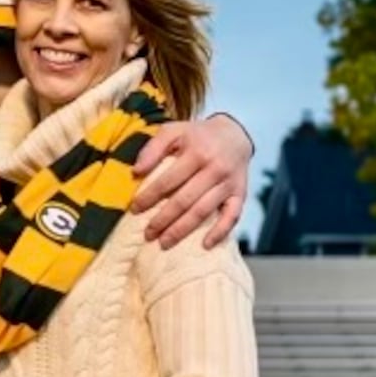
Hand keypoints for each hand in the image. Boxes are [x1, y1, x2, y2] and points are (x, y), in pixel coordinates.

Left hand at [131, 113, 251, 248]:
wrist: (235, 134)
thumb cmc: (197, 136)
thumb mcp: (174, 131)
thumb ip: (154, 147)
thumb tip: (136, 171)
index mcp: (197, 153)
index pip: (168, 180)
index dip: (150, 197)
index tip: (135, 209)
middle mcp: (214, 169)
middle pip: (184, 200)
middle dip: (163, 220)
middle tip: (148, 234)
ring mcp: (228, 184)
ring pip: (203, 211)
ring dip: (182, 230)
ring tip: (164, 243)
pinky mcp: (240, 194)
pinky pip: (232, 216)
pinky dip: (220, 232)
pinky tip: (205, 245)